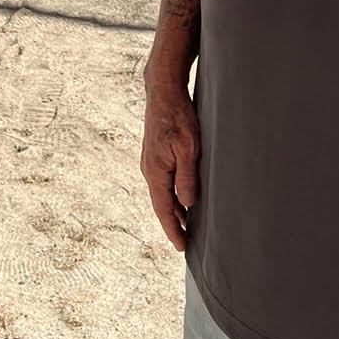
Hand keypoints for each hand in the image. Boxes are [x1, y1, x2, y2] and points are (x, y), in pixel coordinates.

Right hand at [140, 85, 199, 251]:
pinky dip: (172, 194)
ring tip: (186, 224)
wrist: (163, 91)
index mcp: (156, 172)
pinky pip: (163, 181)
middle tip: (185, 241)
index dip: (173, 230)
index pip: (164, 210)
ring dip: (173, 209)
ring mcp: (150, 161)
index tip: (181, 247)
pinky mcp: (155, 153)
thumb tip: (187, 204)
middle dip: (173, 224)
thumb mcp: (188, 149)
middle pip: (161, 204)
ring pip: (162, 193)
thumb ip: (187, 178)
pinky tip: (182, 196)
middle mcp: (149, 170)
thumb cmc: (178, 117)